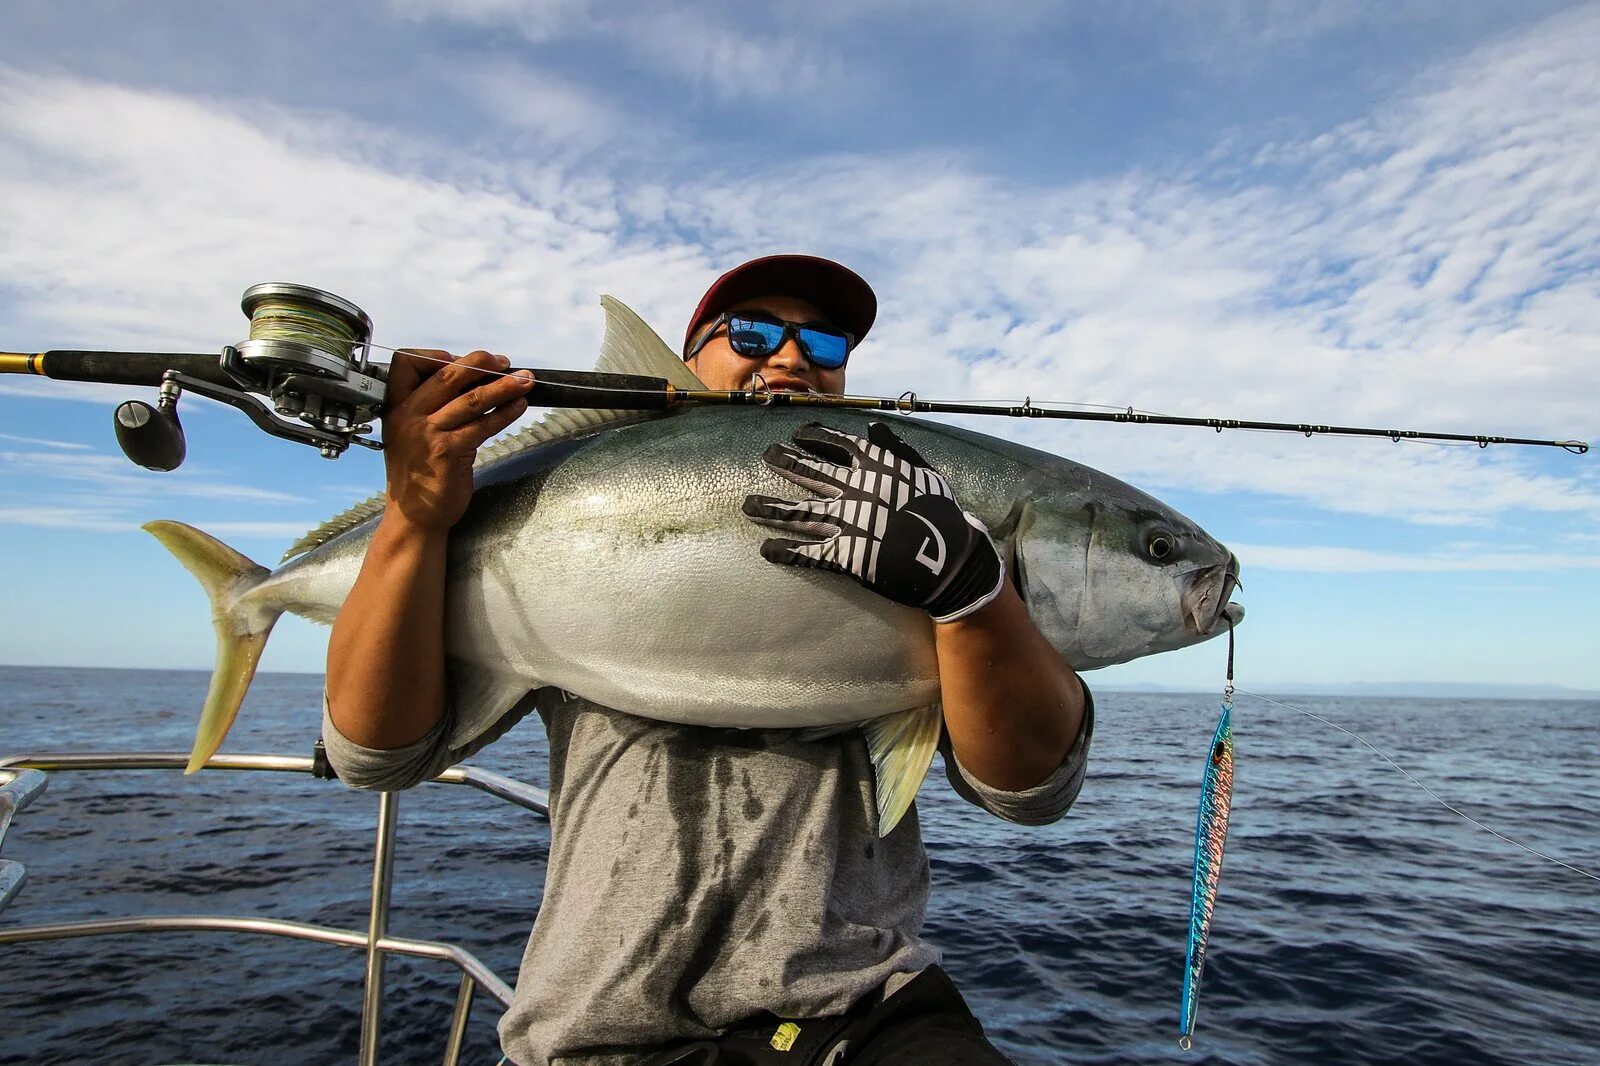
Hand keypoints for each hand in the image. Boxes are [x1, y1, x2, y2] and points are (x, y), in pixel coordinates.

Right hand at [379, 349, 534, 530]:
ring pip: (471, 399)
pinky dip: (505, 413)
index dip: (435, 354)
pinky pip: (483, 425)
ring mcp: (428, 434)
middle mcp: (409, 417)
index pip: (406, 362)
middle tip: (503, 362)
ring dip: (503, 386)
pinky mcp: (450, 453)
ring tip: (525, 380)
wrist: (413, 516)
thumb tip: (468, 379)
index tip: (458, 358)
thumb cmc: (417, 475)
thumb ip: (429, 407)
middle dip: (480, 363)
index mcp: (396, 407)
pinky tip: (518, 407)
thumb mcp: (409, 433)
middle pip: (447, 375)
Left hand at [743, 421, 1004, 622]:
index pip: (836, 444)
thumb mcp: (923, 472)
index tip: (798, 433)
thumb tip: (873, 428)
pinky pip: (807, 552)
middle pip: (808, 472)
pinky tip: (767, 549)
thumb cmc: (941, 513)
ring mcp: (846, 523)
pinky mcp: (844, 555)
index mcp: (875, 468)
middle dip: (784, 461)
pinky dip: (785, 552)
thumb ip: (896, 450)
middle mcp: (853, 490)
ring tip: (748, 505)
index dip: (814, 437)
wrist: (949, 559)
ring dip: (770, 508)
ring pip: (798, 512)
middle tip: (766, 454)